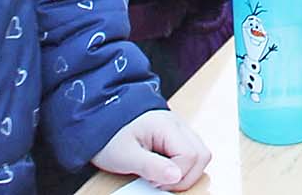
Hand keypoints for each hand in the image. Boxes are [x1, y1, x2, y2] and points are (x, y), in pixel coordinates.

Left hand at [91, 109, 209, 191]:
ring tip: (162, 177)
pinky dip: (182, 165)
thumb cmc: (110, 134)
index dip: (176, 176)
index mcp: (167, 126)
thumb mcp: (125, 155)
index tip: (154, 182)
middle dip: (186, 176)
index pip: (191, 155)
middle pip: (202, 154)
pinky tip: (163, 169)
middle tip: (161, 182)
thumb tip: (176, 177)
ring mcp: (179, 129)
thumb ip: (151, 166)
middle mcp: (178, 125)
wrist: (99, 119)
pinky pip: (190, 153)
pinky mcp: (176, 136)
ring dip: (186, 171)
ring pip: (200, 154)